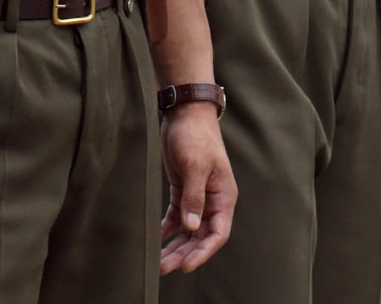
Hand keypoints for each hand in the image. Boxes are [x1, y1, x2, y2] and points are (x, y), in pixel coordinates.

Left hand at [158, 105, 235, 273]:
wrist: (185, 112)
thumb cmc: (195, 136)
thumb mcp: (195, 165)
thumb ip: (194, 196)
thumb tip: (191, 226)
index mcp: (224, 196)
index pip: (217, 233)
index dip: (204, 251)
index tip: (187, 266)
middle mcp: (212, 200)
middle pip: (200, 235)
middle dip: (185, 253)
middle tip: (165, 267)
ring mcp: (197, 196)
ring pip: (187, 229)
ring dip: (175, 245)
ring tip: (159, 261)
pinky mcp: (182, 189)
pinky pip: (176, 216)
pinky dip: (167, 229)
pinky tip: (157, 239)